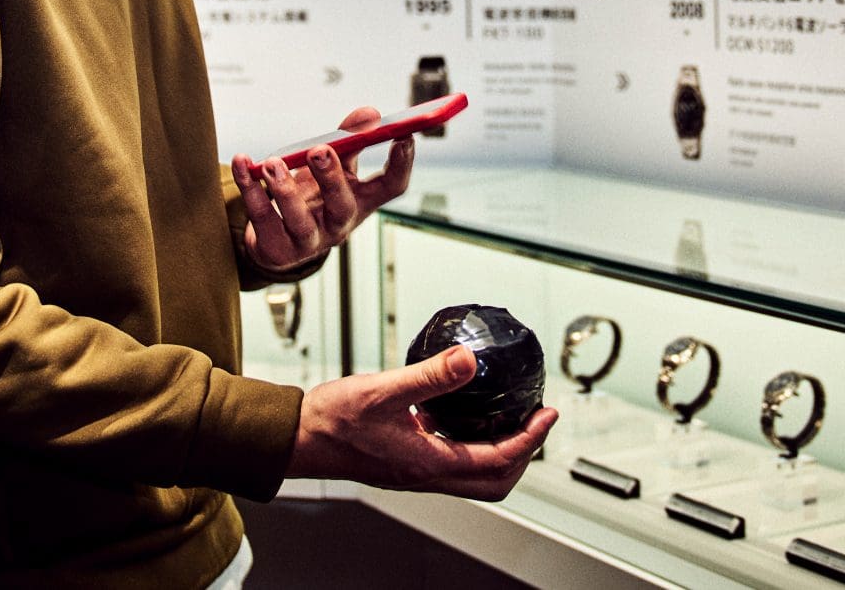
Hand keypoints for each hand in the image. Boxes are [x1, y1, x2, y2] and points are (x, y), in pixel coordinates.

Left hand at [232, 106, 413, 272]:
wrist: (276, 242)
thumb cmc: (312, 198)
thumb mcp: (333, 170)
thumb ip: (348, 141)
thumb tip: (370, 113)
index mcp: (360, 202)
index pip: (391, 187)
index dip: (402, 164)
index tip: (403, 135)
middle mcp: (338, 224)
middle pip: (342, 205)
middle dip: (332, 177)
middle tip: (320, 150)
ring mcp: (307, 241)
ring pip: (299, 221)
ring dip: (285, 190)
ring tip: (273, 163)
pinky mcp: (276, 248)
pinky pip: (262, 217)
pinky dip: (249, 188)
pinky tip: (243, 163)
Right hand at [287, 346, 555, 500]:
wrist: (297, 438)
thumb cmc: (332, 420)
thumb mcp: (384, 390)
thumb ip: (429, 376)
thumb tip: (469, 362)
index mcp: (427, 463)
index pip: (497, 460)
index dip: (530, 438)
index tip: (547, 414)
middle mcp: (426, 474)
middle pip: (494, 481)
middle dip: (524, 453)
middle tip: (536, 421)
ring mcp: (416, 472)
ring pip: (475, 476)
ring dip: (501, 452)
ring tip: (511, 419)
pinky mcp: (406, 464)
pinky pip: (453, 463)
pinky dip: (473, 446)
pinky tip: (465, 415)